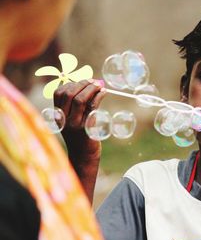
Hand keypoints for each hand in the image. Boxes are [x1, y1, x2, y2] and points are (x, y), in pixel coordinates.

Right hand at [53, 79, 105, 201]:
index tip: (84, 81)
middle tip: (94, 82)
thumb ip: (76, 107)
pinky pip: (92, 107)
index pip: (59, 93)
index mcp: (58, 115)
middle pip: (69, 94)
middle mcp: (63, 119)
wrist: (83, 157)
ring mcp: (74, 124)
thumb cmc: (81, 137)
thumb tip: (88, 86)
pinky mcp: (86, 128)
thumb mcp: (73, 121)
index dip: (72, 83)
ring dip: (91, 88)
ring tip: (100, 86)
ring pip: (80, 99)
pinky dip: (98, 97)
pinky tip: (103, 93)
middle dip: (83, 84)